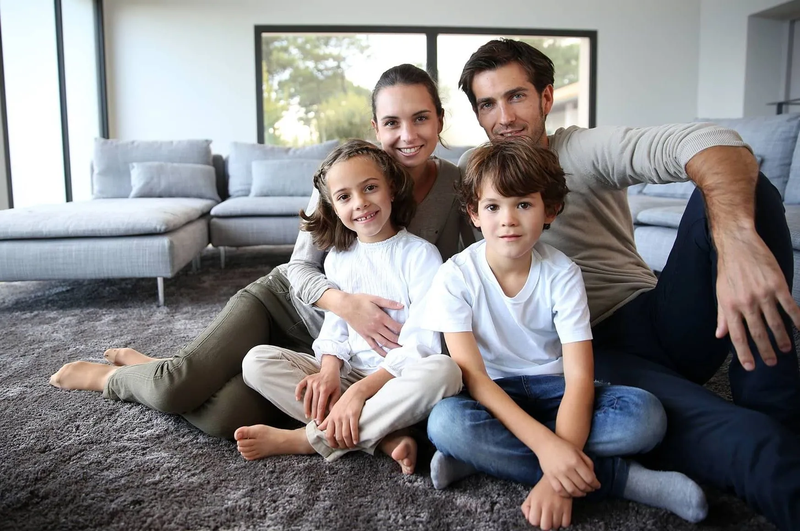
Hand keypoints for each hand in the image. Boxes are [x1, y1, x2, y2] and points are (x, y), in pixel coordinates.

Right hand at [295, 362, 341, 423]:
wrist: (330, 369)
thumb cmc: (334, 382)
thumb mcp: (337, 391)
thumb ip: (334, 401)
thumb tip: (330, 412)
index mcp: (325, 389)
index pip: (321, 405)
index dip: (319, 414)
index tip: (318, 422)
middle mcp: (317, 386)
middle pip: (314, 403)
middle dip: (313, 413)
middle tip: (313, 421)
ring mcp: (311, 382)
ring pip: (307, 397)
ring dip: (306, 407)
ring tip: (307, 415)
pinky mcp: (307, 379)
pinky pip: (300, 386)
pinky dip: (297, 392)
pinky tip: (297, 399)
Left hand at [318, 384, 366, 448]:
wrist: (355, 392)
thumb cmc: (344, 402)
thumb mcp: (333, 410)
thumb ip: (327, 420)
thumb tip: (319, 428)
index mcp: (331, 418)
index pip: (328, 434)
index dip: (332, 443)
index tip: (336, 447)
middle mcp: (337, 418)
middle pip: (337, 436)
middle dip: (342, 445)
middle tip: (346, 447)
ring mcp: (345, 416)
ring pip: (345, 434)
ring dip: (349, 443)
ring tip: (352, 445)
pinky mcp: (353, 414)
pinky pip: (353, 429)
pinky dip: (355, 437)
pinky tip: (357, 441)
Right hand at [340, 293, 403, 354]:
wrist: (345, 306)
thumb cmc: (360, 300)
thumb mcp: (375, 298)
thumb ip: (389, 303)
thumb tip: (401, 306)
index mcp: (380, 317)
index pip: (396, 326)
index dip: (403, 330)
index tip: (409, 332)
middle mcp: (376, 327)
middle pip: (392, 337)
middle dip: (401, 341)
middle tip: (408, 344)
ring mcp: (370, 333)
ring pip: (384, 343)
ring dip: (393, 347)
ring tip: (401, 351)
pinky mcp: (365, 336)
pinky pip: (374, 346)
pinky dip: (380, 352)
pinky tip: (386, 355)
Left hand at [521, 479, 572, 529]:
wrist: (557, 477)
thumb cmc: (542, 488)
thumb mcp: (531, 495)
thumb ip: (525, 507)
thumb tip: (528, 518)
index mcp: (536, 502)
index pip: (534, 521)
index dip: (535, 520)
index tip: (537, 516)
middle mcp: (547, 506)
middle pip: (545, 527)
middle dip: (544, 524)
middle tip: (546, 518)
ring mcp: (558, 507)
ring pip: (556, 526)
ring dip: (554, 523)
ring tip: (553, 515)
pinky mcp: (568, 508)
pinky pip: (566, 523)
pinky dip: (563, 522)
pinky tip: (560, 516)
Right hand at [537, 435, 598, 496]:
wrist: (545, 444)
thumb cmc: (564, 447)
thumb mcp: (578, 451)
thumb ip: (588, 463)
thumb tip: (593, 477)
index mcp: (575, 461)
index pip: (589, 478)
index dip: (595, 484)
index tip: (597, 486)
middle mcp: (567, 469)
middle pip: (582, 486)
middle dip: (589, 489)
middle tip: (591, 489)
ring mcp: (557, 474)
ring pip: (572, 490)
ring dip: (580, 494)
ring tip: (582, 492)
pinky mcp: (550, 477)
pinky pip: (560, 490)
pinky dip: (567, 494)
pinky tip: (571, 493)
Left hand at [715, 231, 799, 369]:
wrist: (738, 244)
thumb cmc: (728, 270)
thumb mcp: (720, 293)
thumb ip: (722, 316)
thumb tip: (720, 335)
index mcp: (729, 306)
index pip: (737, 336)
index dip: (744, 354)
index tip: (751, 367)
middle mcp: (746, 303)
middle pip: (758, 333)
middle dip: (765, 350)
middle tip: (772, 363)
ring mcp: (763, 294)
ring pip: (775, 323)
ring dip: (781, 338)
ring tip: (786, 349)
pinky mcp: (777, 285)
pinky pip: (789, 306)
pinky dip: (796, 319)